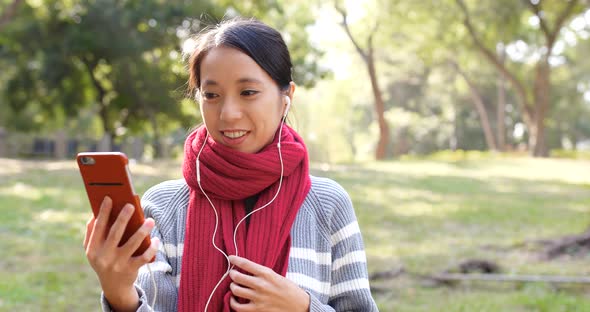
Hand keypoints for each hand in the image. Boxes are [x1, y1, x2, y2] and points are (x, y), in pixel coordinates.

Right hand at [83, 196, 158, 311]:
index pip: (98, 227)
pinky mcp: (131, 270)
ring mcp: (118, 264)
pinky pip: (144, 257)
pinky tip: (156, 239)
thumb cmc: (104, 260)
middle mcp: (104, 256)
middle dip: (123, 218)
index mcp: (93, 249)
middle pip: (115, 233)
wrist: (114, 287)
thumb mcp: (93, 250)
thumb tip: (95, 213)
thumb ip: (92, 233)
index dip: (103, 212)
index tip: (109, 197)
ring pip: (132, 244)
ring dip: (142, 231)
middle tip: (131, 205)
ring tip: (150, 220)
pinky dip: (152, 248)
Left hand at [228, 255, 309, 311]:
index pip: (246, 263)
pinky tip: (234, 299)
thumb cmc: (289, 289)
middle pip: (237, 277)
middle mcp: (261, 285)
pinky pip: (237, 307)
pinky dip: (232, 302)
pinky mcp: (257, 310)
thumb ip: (262, 274)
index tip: (230, 258)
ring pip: (235, 290)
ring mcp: (258, 298)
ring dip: (232, 287)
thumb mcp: (276, 276)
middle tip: (233, 274)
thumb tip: (247, 270)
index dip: (235, 260)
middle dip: (232, 274)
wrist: (299, 305)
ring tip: (235, 286)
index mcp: (267, 273)